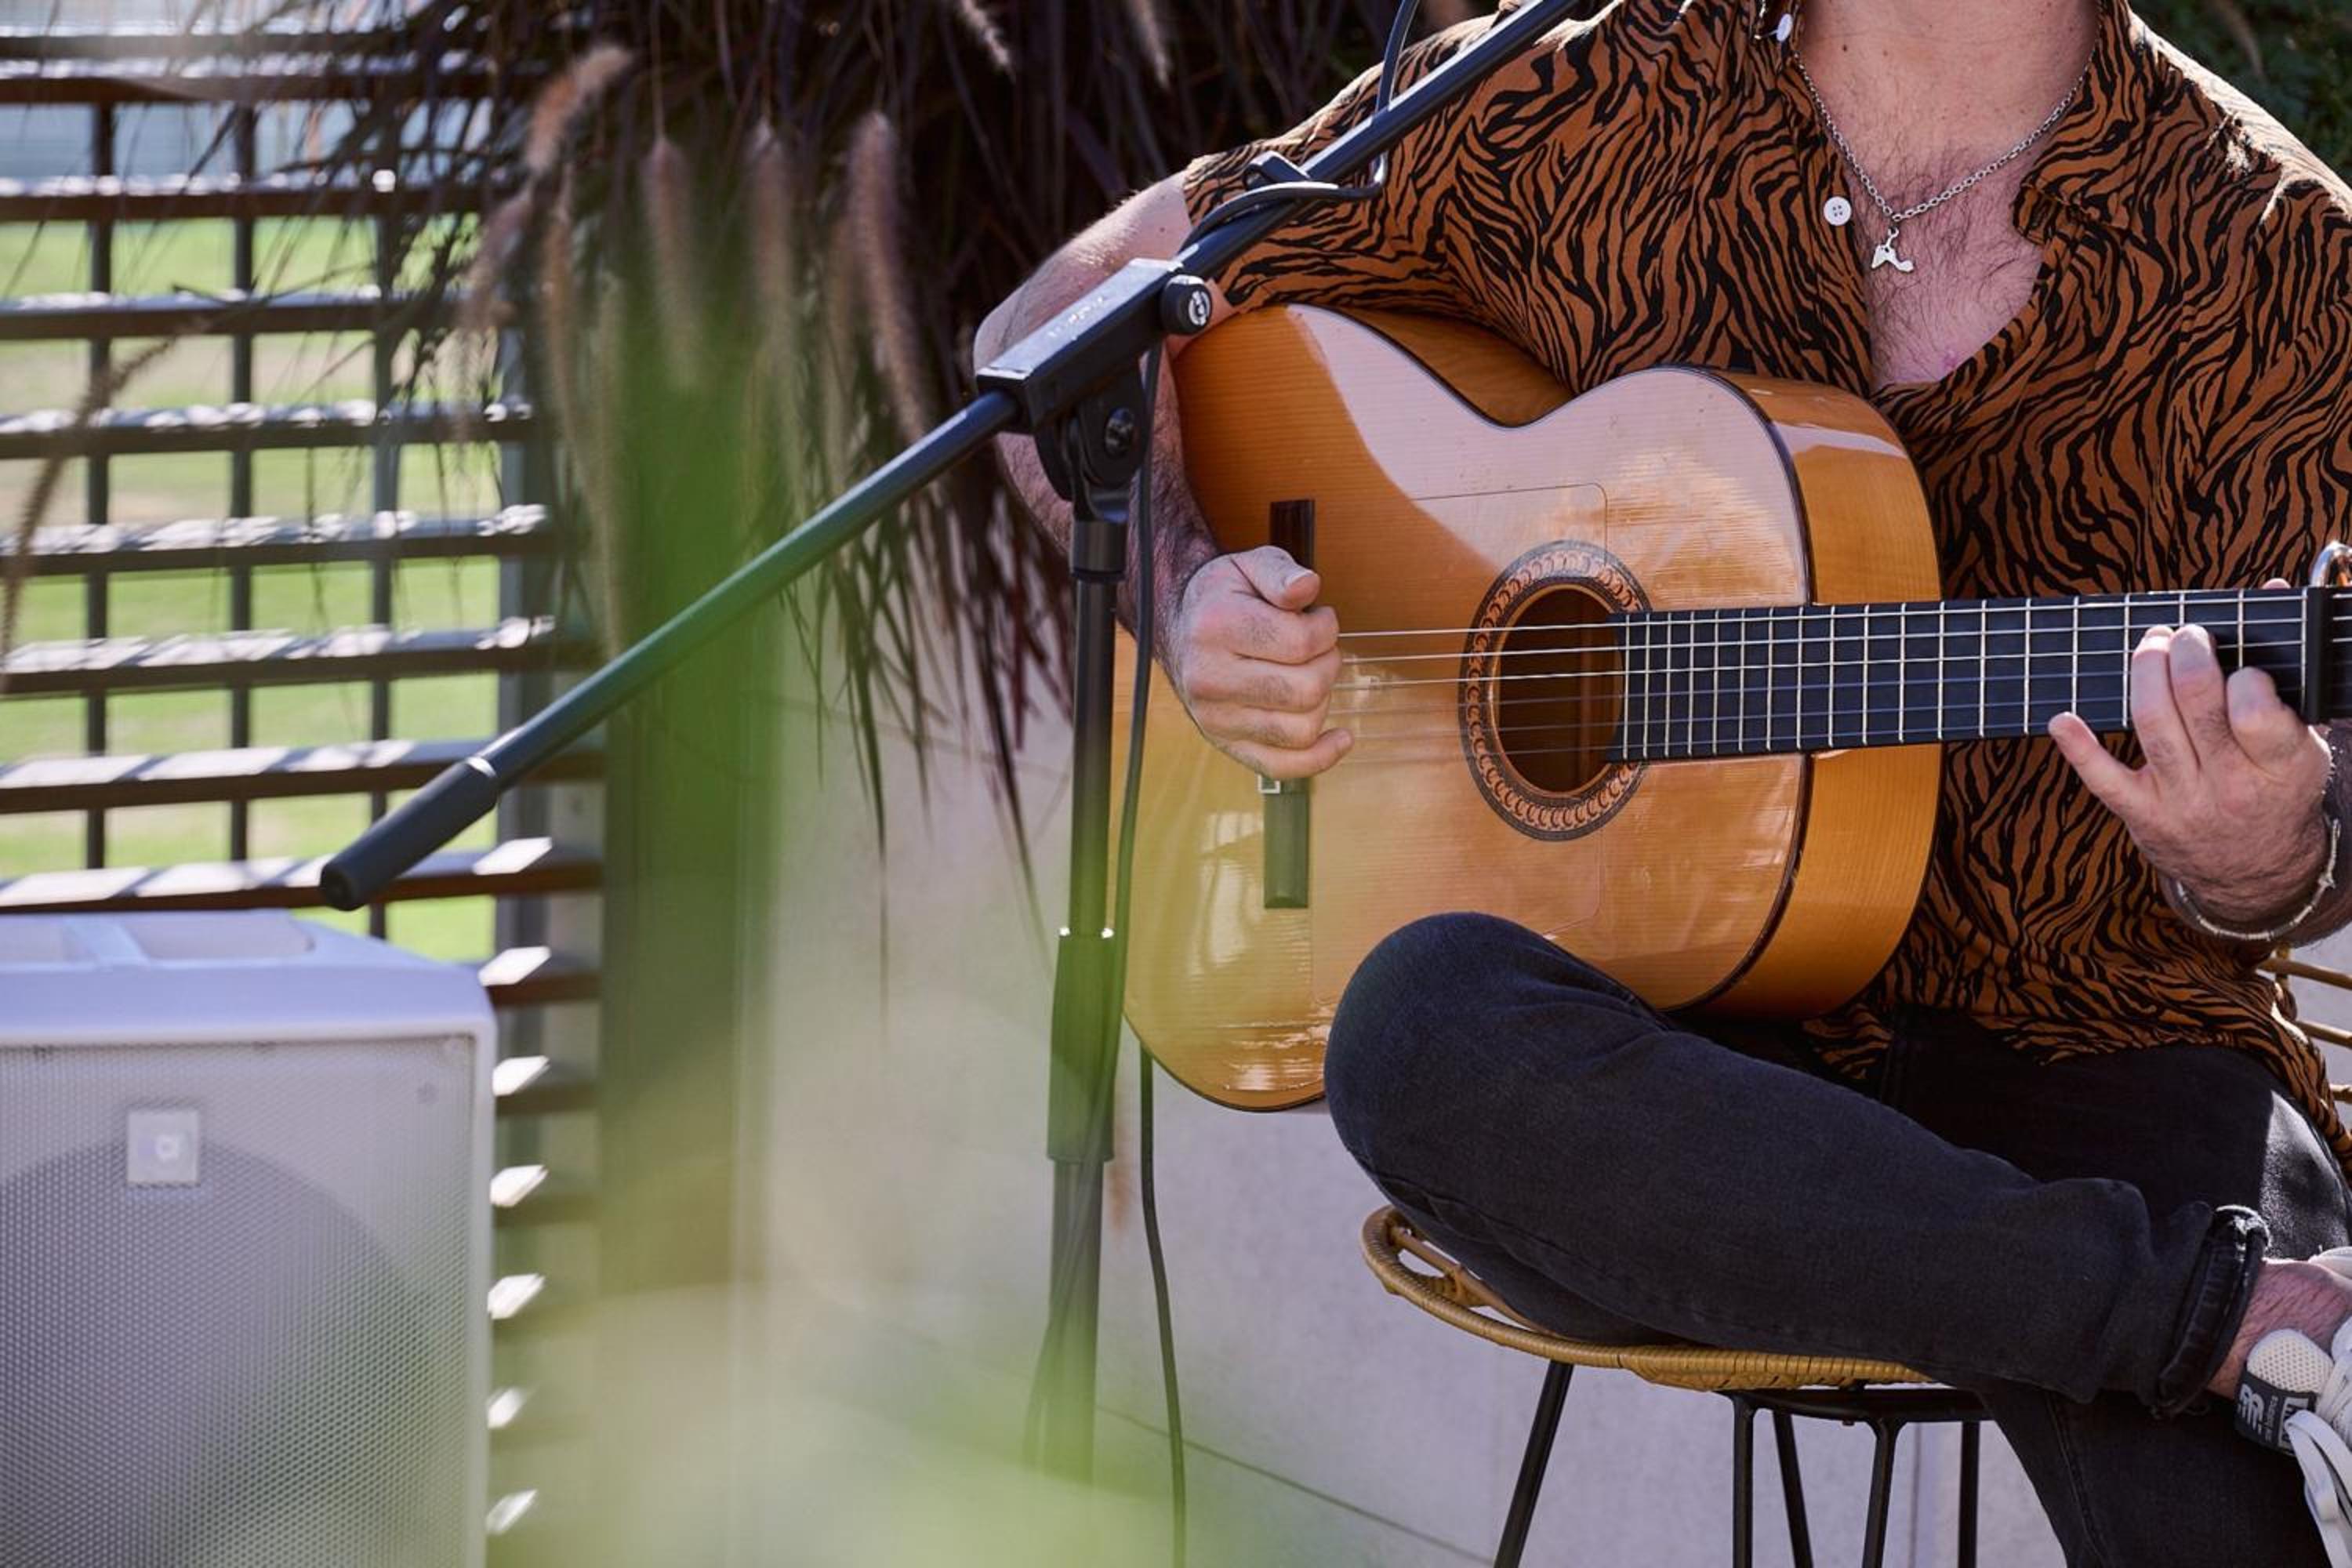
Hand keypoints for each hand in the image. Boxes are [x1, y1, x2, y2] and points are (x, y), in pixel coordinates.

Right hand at [1167, 546, 1349, 779]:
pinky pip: (1282, 766)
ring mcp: (1214, 717)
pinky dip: (1319, 757)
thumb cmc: (1225, 597)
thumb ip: (1281, 572)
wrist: (1180, 627)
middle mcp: (1208, 678)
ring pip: (1301, 729)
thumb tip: (1307, 587)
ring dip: (1322, 700)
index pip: (1301, 642)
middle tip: (1319, 648)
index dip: (1327, 627)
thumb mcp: (1250, 565)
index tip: (1319, 618)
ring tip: (1309, 675)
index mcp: (1215, 627)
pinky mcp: (1225, 743)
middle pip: (1306, 690)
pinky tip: (1339, 737)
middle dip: (1329, 664)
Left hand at [2048, 583, 2331, 923]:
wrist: (2256, 870)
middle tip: (2184, 635)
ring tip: (2150, 645)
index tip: (2240, 666)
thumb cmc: (2276, 787)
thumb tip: (2266, 590)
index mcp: (2281, 764)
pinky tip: (2061, 719)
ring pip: (2151, 724)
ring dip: (2143, 674)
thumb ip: (2287, 669)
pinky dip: (2078, 747)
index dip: (2244, 678)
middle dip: (2185, 655)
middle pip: (2196, 704)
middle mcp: (2231, 783)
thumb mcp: (2301, 738)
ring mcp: (2183, 800)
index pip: (2256, 711)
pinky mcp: (2143, 814)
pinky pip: (2103, 779)